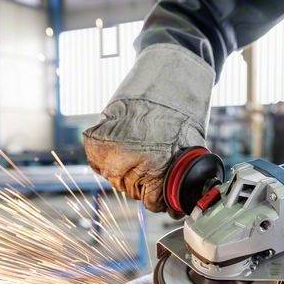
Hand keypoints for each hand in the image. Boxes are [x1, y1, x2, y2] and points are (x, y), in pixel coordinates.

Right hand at [83, 98, 204, 212]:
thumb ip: (178, 176)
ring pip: (113, 178)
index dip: (159, 199)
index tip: (161, 195)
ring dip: (124, 171)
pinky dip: (107, 158)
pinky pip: (97, 162)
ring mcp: (108, 150)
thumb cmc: (180, 112)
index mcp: (152, 166)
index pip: (150, 201)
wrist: (164, 80)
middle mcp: (127, 161)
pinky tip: (122, 146)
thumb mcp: (189, 148)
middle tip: (150, 165)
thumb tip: (178, 203)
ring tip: (137, 151)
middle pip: (131, 190)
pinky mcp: (94, 139)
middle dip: (142, 183)